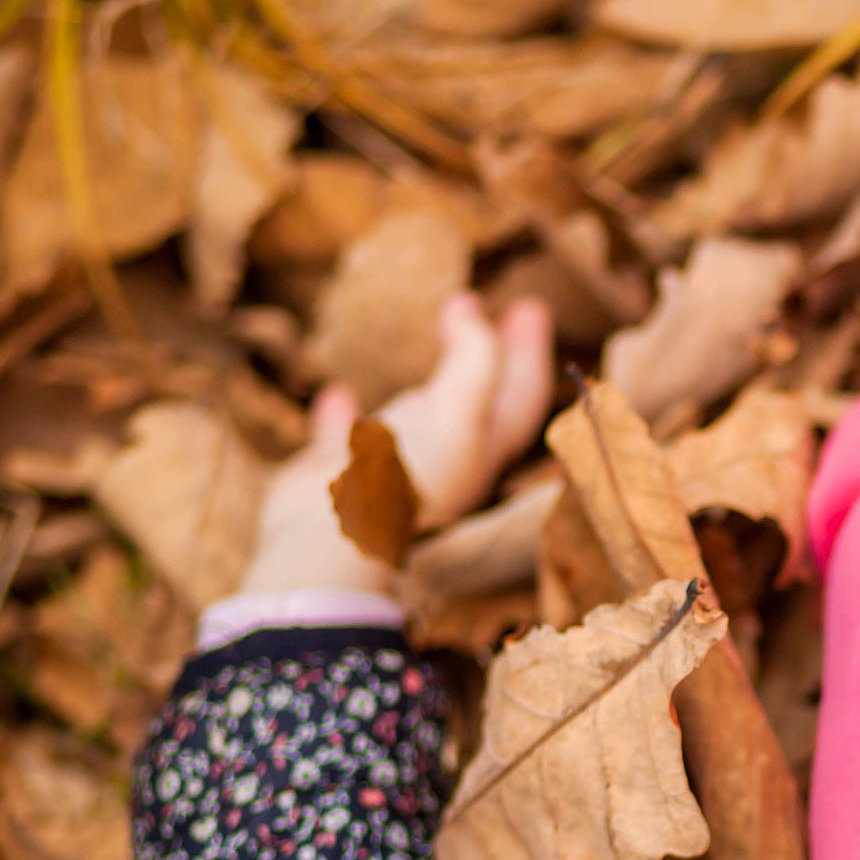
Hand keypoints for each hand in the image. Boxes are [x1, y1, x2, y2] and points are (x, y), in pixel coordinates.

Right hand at [240, 294, 554, 596]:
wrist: (329, 553)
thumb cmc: (405, 486)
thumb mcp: (456, 417)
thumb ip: (473, 361)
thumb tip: (473, 309)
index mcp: (482, 451)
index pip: (520, 394)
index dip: (527, 351)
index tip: (529, 306)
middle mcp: (444, 460)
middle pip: (476, 399)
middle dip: (487, 354)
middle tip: (486, 310)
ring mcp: (390, 470)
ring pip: (414, 418)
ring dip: (425, 383)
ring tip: (423, 348)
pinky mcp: (337, 478)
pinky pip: (344, 437)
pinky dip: (343, 414)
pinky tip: (339, 391)